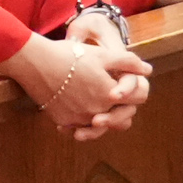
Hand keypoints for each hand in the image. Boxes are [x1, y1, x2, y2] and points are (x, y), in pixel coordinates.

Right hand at [8, 26, 149, 141]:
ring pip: (101, 127)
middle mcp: (97, 112)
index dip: (137, 89)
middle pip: (122, 119)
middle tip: (114, 96)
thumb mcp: (102, 54)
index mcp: (111, 95)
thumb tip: (148, 70)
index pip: (138, 99)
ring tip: (98, 106)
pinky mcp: (64, 121)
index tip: (128, 83)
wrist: (35, 63)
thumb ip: (128, 63)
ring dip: (103, 118)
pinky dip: (81, 122)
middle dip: (122, 108)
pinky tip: (77, 108)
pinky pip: (79, 128)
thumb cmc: (69, 56)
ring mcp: (80, 119)